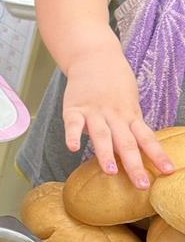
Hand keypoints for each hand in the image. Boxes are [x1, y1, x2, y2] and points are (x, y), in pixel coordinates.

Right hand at [63, 41, 174, 187]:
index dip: (158, 155)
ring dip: (106, 154)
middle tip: (142, 185)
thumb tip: (138, 150)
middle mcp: (115, 116)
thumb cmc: (114, 83)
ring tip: (111, 172)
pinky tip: (73, 148)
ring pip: (102, 135)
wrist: (94, 56)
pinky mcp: (74, 108)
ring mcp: (94, 112)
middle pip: (127, 143)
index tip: (168, 172)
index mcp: (130, 116)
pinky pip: (73, 124)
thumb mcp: (130, 103)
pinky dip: (74, 136)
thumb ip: (130, 125)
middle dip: (135, 165)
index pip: (147, 138)